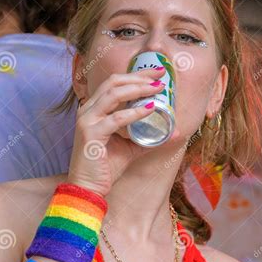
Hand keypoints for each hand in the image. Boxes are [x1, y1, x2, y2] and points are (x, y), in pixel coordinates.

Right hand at [67, 67, 178, 196]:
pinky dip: (135, 113)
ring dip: (137, 88)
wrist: (88, 188)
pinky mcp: (90, 133)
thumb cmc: (106, 166)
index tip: (157, 73)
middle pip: (114, 82)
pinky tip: (150, 110)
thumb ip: (149, 137)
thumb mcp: (131, 147)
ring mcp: (87, 120)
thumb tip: (174, 132)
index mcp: (94, 108)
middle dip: (138, 76)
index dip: (136, 74)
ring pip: (113, 94)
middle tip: (160, 76)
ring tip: (157, 89)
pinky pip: (116, 118)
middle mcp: (88, 110)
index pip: (115, 82)